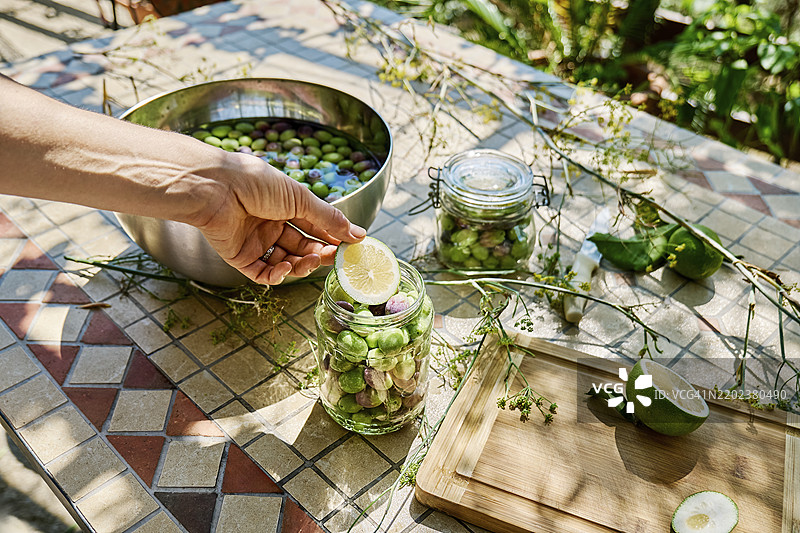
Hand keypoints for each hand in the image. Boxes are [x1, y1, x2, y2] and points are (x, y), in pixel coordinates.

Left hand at [194, 154, 365, 284]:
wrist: (217, 187)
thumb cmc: (256, 183)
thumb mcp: (300, 198)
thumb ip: (329, 218)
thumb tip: (359, 233)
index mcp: (284, 206)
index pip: (314, 227)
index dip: (331, 238)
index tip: (350, 247)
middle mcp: (270, 224)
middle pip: (301, 247)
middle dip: (319, 254)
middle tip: (336, 259)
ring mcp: (254, 242)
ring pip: (285, 263)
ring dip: (301, 265)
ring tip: (311, 261)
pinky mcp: (239, 257)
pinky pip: (262, 274)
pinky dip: (277, 275)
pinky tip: (287, 269)